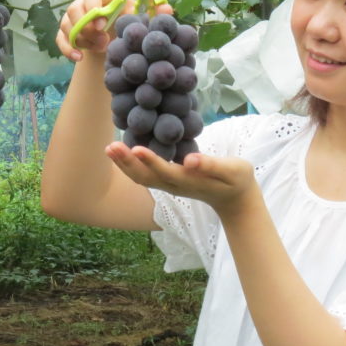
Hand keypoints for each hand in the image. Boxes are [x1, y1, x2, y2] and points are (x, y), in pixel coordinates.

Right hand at [55, 0, 173, 61]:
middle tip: (103, 40)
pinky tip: (79, 58)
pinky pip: (60, 39)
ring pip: (67, 25)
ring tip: (100, 48)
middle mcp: (83, 3)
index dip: (93, 7)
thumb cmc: (127, 24)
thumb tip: (168, 10)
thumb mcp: (139, 19)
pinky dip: (68, 49)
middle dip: (87, 27)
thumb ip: (153, 14)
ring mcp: (72, 18)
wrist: (113, 41)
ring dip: (82, 39)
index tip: (103, 23)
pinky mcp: (65, 33)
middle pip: (75, 9)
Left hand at [106, 142, 256, 217]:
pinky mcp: (167, 182)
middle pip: (146, 177)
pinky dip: (130, 164)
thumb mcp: (232, 171)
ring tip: (109, 148)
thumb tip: (190, 161)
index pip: (165, 172)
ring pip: (141, 178)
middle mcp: (174, 185)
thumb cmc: (236, 180)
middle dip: (127, 162)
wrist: (235, 199)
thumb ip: (211, 166)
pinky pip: (144, 175)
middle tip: (111, 146)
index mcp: (189, 181)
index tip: (136, 149)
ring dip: (124, 164)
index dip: (150, 161)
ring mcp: (169, 186)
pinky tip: (120, 152)